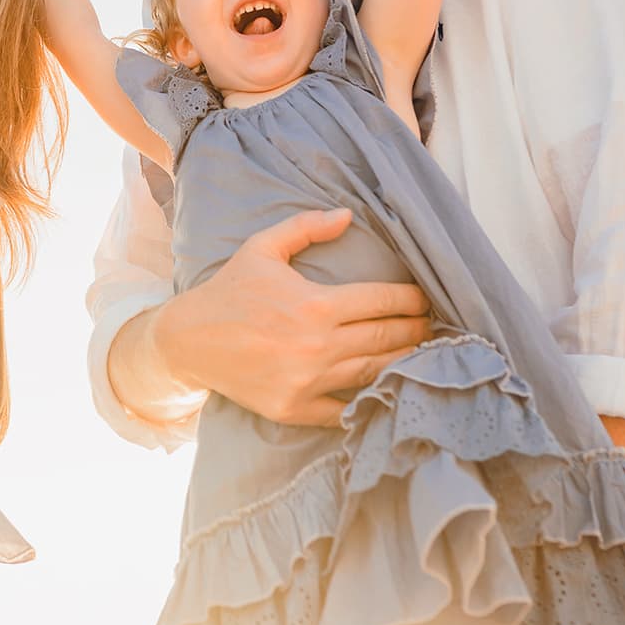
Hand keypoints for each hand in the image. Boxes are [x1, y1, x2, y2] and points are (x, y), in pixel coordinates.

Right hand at [153, 209, 431, 425]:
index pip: (383, 302)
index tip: (427, 299)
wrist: (189, 340)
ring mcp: (308, 381)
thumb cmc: (230, 290)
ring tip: (423, 354)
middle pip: (388, 339)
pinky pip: (345, 409)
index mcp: (315, 304)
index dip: (413, 300)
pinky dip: (368, 400)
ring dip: (405, 363)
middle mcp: (317, 345)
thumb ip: (306, 227)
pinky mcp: (296, 408)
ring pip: (375, 373)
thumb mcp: (262, 248)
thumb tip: (348, 215)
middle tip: (435, 325)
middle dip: (418, 331)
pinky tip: (387, 389)